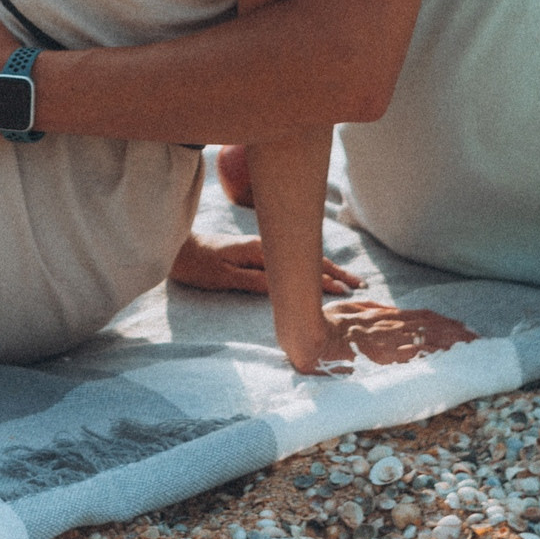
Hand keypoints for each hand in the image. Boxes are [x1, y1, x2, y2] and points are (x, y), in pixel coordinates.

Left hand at [166, 234, 359, 296]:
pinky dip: (310, 267)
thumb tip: (287, 289)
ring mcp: (264, 248)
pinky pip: (292, 259)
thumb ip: (255, 282)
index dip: (327, 279)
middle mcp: (268, 247)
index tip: (348, 291)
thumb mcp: (225, 277)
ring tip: (347, 280)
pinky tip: (318, 274)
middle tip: (359, 285)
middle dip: (335, 272)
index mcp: (262, 252)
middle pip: (308, 259)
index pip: (302, 268)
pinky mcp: (258, 253)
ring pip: (302, 258)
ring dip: (326, 269)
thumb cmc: (199, 265)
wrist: (180, 248)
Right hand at [288, 300, 473, 375]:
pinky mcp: (392, 358)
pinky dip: (441, 358)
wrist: (315, 340)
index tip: (461, 327)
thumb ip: (369, 309)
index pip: (424, 317)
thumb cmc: (328, 325)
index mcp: (386, 317)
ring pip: (433, 340)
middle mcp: (395, 327)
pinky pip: (422, 357)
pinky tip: (454, 362)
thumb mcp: (350, 309)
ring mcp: (394, 342)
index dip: (445, 322)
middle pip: (435, 328)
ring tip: (474, 351)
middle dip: (458, 334)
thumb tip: (386, 310)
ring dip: (455, 345)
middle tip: (478, 341)